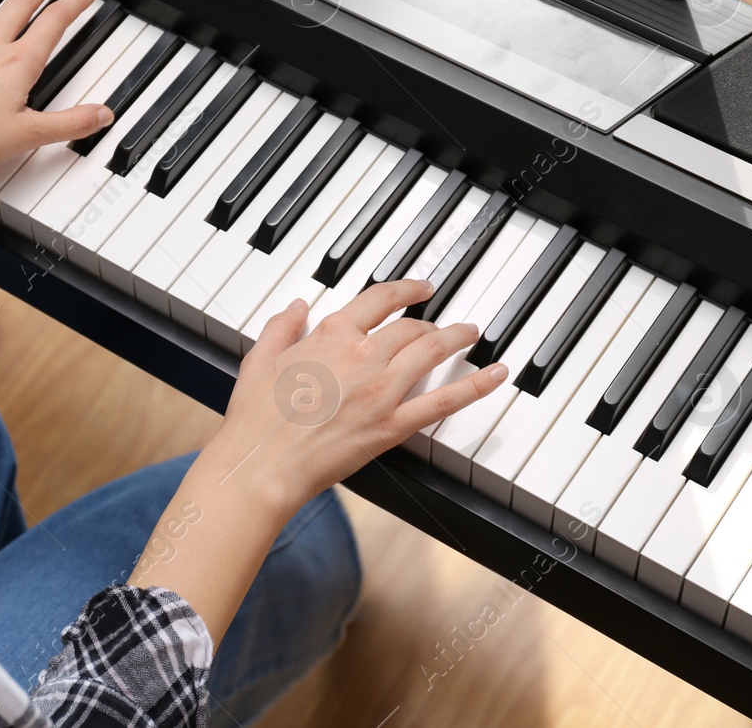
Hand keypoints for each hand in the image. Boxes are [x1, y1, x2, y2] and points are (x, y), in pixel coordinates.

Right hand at [209, 278, 507, 513]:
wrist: (262, 463)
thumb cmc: (255, 419)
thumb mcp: (259, 359)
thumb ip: (282, 327)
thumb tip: (296, 306)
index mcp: (331, 334)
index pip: (379, 299)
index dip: (406, 290)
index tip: (420, 289)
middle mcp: (362, 354)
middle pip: (410, 326)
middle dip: (430, 321)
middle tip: (443, 323)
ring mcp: (381, 389)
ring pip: (430, 351)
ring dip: (456, 338)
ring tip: (471, 333)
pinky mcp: (392, 425)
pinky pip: (443, 402)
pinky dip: (475, 386)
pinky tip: (495, 375)